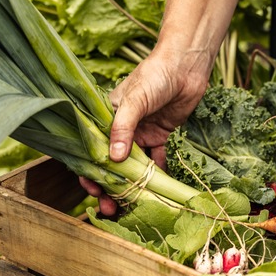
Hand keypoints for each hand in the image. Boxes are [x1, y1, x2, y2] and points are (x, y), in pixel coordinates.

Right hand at [81, 45, 213, 215]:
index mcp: (104, 117)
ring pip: (133, 166)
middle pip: (111, 164)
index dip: (90, 172)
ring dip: (133, 186)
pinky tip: (159, 190)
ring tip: (132, 207)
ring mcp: (140, 133)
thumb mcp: (135, 100)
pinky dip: (157, 174)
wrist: (186, 65)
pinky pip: (156, 160)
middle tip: (111, 209)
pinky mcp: (159, 136)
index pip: (91, 149)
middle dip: (110, 187)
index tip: (93, 192)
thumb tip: (113, 159)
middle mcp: (120, 128)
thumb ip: (123, 128)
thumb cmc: (155, 75)